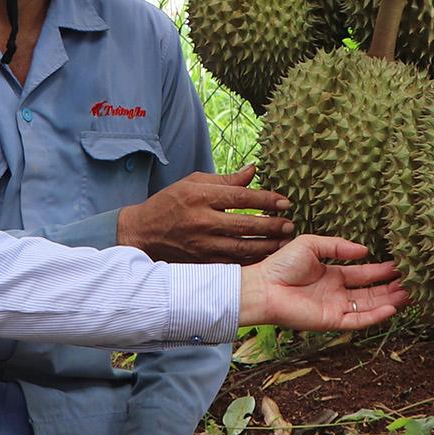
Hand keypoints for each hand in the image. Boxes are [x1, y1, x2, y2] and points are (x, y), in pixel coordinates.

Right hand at [118, 164, 294, 261]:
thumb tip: (254, 170)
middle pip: (246, 224)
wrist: (143, 233)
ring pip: (242, 248)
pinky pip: (233, 264)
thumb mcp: (194, 183)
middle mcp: (202, 221)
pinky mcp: (201, 263)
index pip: (241, 197)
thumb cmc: (170, 203)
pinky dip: (252, 261)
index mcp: (200, 196)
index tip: (285, 202)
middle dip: (272, 225)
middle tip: (290, 224)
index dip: (266, 199)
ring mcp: (201, 245)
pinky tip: (266, 258)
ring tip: (284, 241)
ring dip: (267, 246)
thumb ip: (226, 179)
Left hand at [235, 235, 407, 331]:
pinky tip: (391, 308)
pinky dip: (375, 316)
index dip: (382, 271)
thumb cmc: (282, 264)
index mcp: (333, 275)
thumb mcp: (312, 245)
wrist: (263, 286)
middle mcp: (338, 293)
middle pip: (371, 292)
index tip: (401, 266)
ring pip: (369, 307)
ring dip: (389, 301)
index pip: (364, 274)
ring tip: (410, 294)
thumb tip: (364, 251)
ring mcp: (336, 308)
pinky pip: (358, 321)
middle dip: (391, 288)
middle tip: (413, 282)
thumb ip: (338, 246)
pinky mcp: (331, 321)